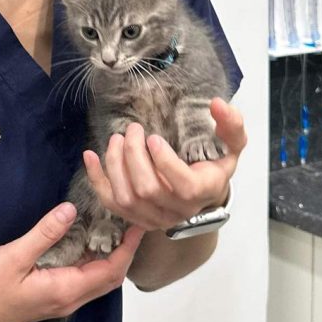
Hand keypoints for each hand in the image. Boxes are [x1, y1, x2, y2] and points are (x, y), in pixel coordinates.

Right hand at [0, 203, 144, 321]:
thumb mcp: (14, 256)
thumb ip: (45, 233)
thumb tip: (71, 209)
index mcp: (66, 290)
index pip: (110, 270)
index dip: (128, 248)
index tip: (139, 224)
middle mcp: (69, 299)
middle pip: (109, 278)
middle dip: (125, 251)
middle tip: (130, 221)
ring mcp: (60, 301)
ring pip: (96, 280)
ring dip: (109, 256)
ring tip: (113, 226)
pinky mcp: (50, 297)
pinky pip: (82, 279)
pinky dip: (92, 260)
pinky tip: (85, 241)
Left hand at [83, 98, 246, 231]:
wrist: (202, 192)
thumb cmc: (214, 164)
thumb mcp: (231, 144)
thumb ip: (231, 125)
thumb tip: (219, 104)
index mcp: (202, 192)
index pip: (183, 186)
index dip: (165, 162)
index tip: (153, 137)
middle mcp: (177, 211)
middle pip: (148, 189)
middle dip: (134, 155)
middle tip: (132, 130)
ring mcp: (153, 218)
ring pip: (126, 197)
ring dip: (116, 164)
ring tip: (117, 139)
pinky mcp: (134, 216)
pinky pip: (110, 203)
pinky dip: (97, 179)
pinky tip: (90, 155)